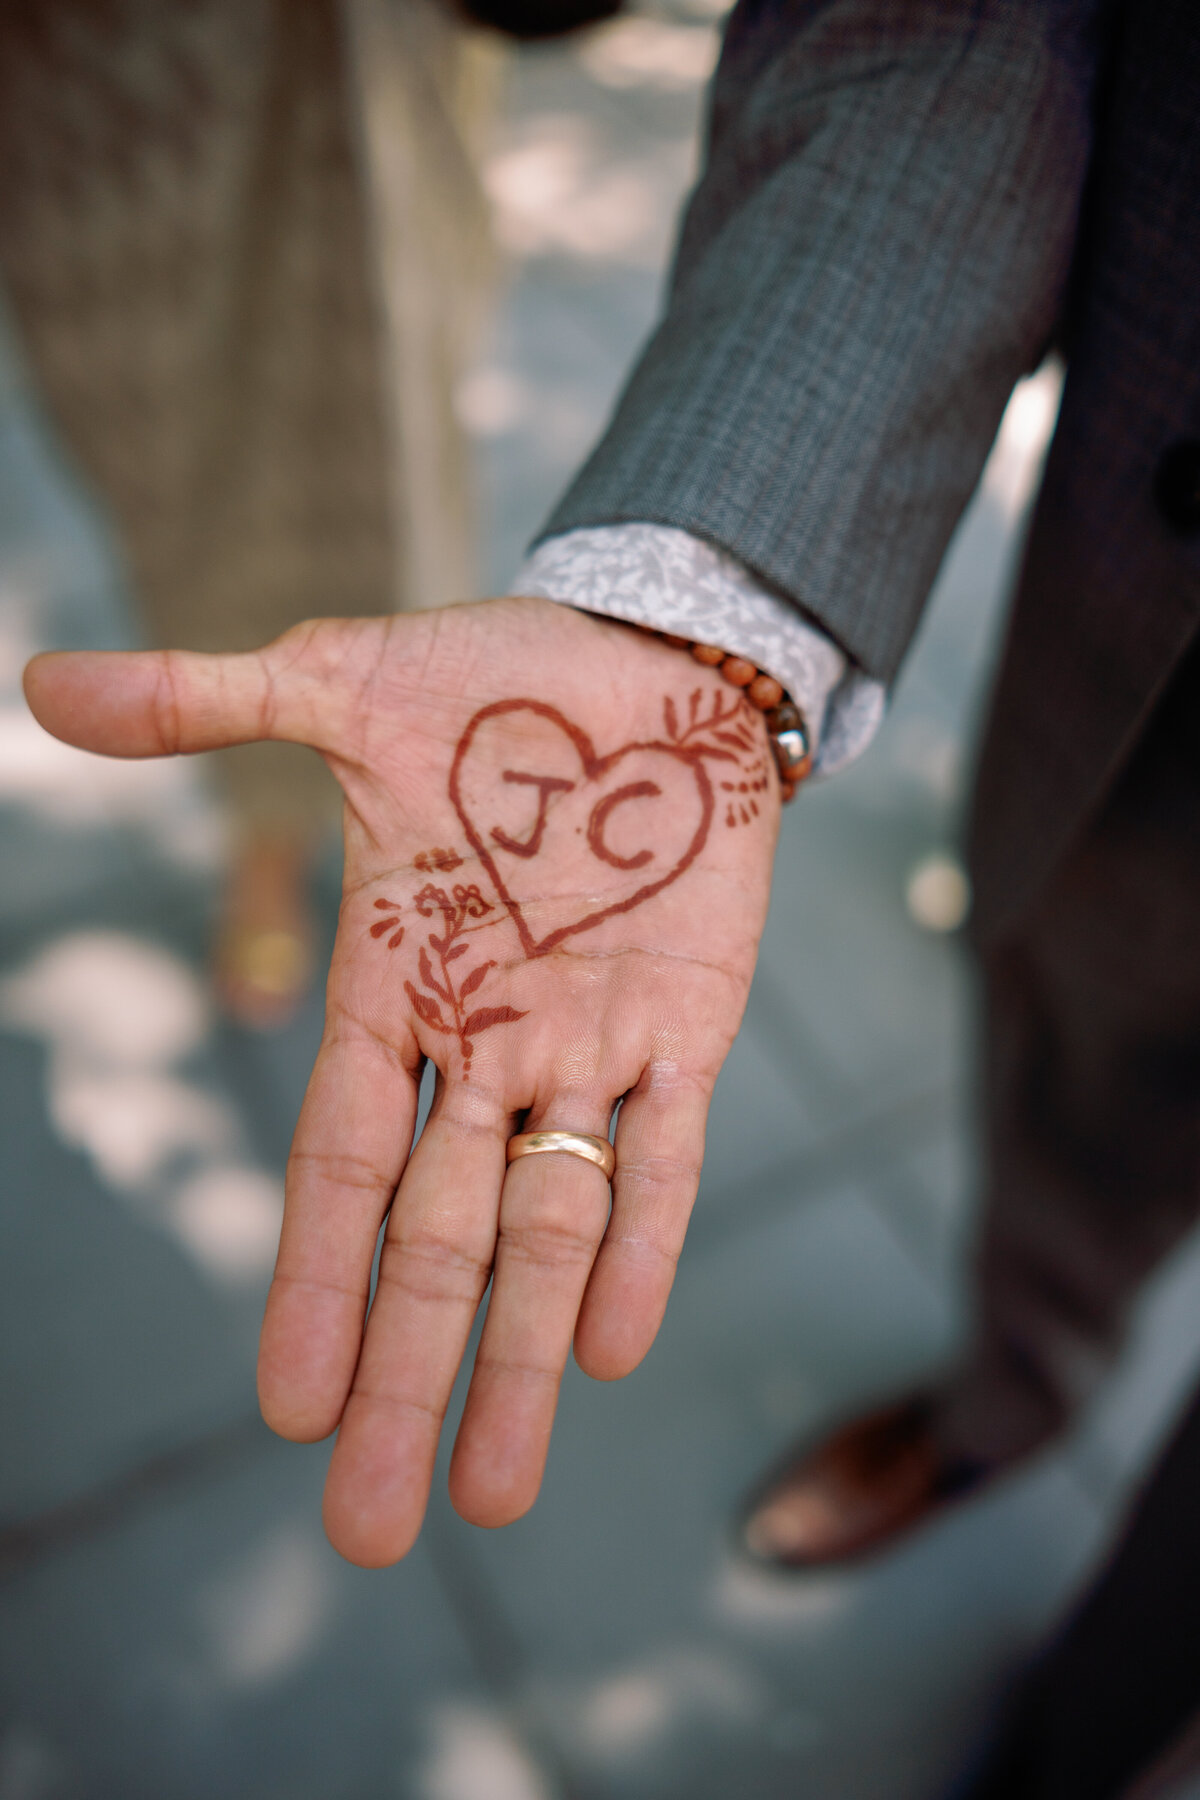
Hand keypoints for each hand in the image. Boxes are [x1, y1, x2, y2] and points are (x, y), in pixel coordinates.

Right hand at [24, 597, 779, 1563]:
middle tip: (372, 1530)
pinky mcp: (690, 1026)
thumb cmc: (493, 678)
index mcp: (395, 988)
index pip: (342, 1164)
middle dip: (407, 1380)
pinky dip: (643, 1244)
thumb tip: (43, 680)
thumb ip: (208, 703)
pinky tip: (608, 1349)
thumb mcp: (340, 683)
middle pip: (438, 1243)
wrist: (653, 660)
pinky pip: (664, 1157)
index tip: (290, 1406)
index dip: (317, 1285)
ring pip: (549, 1231)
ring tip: (492, 1494)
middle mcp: (484, 1046)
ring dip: (519, 1360)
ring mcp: (587, 1046)